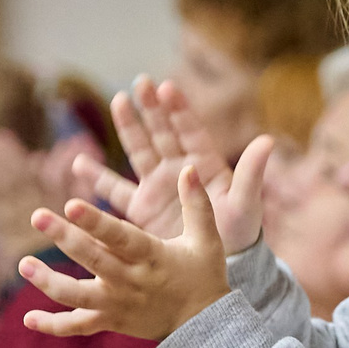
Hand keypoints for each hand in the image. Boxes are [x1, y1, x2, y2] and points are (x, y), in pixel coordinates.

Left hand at [19, 167, 232, 341]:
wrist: (204, 326)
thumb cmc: (203, 276)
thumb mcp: (206, 239)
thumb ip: (197, 203)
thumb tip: (190, 168)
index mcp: (151, 256)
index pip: (119, 236)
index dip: (94, 222)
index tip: (71, 205)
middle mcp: (130, 280)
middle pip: (91, 259)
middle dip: (63, 237)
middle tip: (37, 215)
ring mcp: (117, 303)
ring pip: (77, 296)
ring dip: (48, 282)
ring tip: (24, 264)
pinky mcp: (110, 321)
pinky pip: (78, 326)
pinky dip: (53, 325)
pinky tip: (28, 319)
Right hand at [74, 79, 271, 255]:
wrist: (219, 265)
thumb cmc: (239, 233)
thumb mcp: (246, 203)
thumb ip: (252, 173)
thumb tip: (268, 140)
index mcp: (204, 165)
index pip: (190, 131)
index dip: (179, 110)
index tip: (167, 88)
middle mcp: (179, 169)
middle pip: (162, 133)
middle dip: (152, 108)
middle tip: (141, 82)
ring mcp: (158, 186)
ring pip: (139, 150)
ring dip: (129, 127)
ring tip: (118, 101)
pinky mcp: (141, 208)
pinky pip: (116, 190)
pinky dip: (98, 177)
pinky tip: (79, 163)